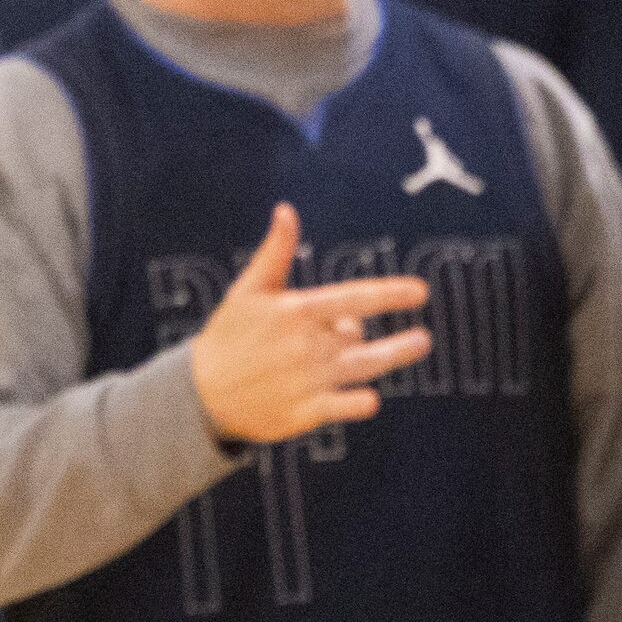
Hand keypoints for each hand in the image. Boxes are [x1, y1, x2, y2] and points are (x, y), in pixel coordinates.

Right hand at [191, 204, 431, 443]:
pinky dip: (360, 401)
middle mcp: (305, 345)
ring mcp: (306, 379)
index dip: (389, 294)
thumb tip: (286, 210)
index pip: (352, 299)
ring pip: (364, 367)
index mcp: (293, 312)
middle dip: (385, 337)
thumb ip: (274, 252)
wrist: (201, 393)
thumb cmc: (229, 335)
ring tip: (418, 343)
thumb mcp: (247, 290)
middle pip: (359, 336)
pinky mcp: (305, 412)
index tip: (420, 291)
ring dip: (394, 356)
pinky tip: (369, 398)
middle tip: (420, 339)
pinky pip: (347, 405)